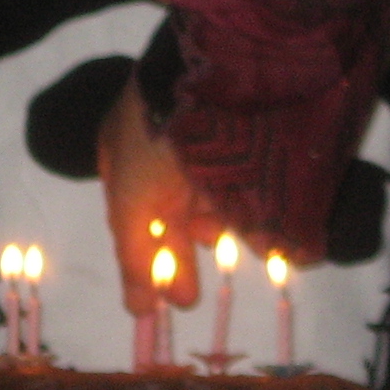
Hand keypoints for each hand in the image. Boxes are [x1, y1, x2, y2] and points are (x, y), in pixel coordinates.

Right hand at [95, 73, 234, 311]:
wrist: (200, 79)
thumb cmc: (149, 142)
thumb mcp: (130, 205)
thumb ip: (134, 257)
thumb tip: (136, 310)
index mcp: (125, 157)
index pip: (132, 219)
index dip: (144, 260)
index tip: (153, 304)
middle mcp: (163, 152)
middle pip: (171, 216)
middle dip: (180, 257)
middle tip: (188, 299)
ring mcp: (206, 144)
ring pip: (211, 201)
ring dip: (217, 233)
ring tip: (223, 255)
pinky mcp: (248, 144)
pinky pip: (248, 188)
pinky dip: (253, 216)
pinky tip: (264, 240)